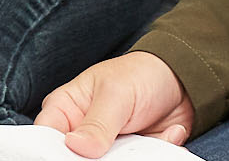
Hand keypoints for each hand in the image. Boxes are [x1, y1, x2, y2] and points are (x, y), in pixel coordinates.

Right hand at [34, 52, 193, 155]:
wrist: (182, 82)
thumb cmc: (139, 75)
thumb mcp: (116, 94)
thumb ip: (96, 123)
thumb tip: (75, 147)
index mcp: (65, 109)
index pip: (46, 135)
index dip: (55, 150)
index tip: (80, 154)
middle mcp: (81, 132)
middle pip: (75, 158)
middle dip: (100, 158)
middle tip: (121, 149)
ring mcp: (106, 148)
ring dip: (133, 158)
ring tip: (148, 139)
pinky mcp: (130, 157)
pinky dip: (156, 156)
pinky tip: (169, 134)